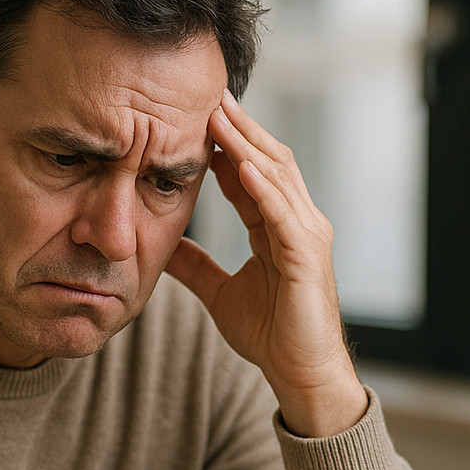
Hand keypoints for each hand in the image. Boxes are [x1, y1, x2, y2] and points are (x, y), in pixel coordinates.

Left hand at [164, 90, 367, 437]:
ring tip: (220, 114)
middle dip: (240, 127)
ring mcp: (307, 237)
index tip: (195, 112)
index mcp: (278, 228)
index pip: (252, 172)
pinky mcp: (308, 258)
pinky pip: (283, 214)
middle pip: (270, 161)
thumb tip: (162, 245)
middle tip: (209, 93)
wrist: (301, 376)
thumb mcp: (219, 292)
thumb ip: (194, 266)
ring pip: (278, 177)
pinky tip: (242, 165)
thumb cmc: (272, 336)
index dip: (227, 142)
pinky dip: (264, 188)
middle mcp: (299, 223)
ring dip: (248, 144)